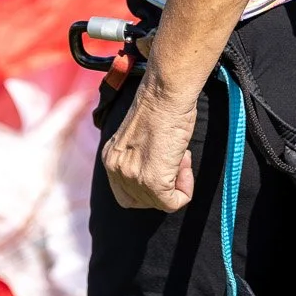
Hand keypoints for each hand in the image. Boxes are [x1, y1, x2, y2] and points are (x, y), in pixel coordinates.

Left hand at [102, 73, 197, 212]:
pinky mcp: (153, 182)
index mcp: (110, 157)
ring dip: (176, 183)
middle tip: (176, 159)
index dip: (148, 185)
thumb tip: (156, 172)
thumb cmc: (160, 105)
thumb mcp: (138, 137)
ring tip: (180, 155)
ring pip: (159, 203)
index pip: (126, 192)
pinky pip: (173, 203)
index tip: (164, 161)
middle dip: (163, 185)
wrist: (166, 92)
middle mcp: (115, 169)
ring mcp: (133, 177)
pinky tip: (184, 162)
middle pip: (141, 201)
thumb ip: (138, 158)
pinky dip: (185, 190)